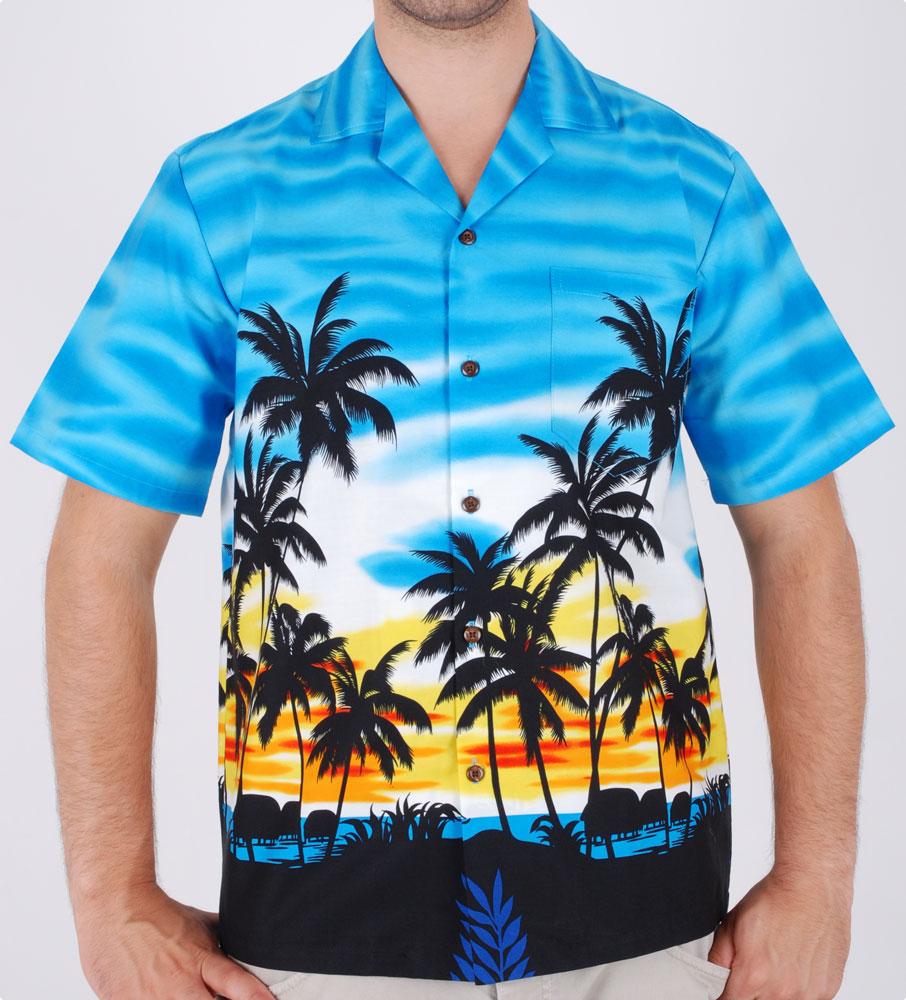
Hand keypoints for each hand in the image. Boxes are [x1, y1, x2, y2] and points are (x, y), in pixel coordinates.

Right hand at [74, 882, 272, 998]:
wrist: (115, 907)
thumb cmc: (156, 914)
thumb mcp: (197, 923)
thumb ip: (220, 940)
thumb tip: (247, 939)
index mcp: (201, 960)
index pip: (237, 985)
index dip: (256, 998)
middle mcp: (180, 983)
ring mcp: (152, 998)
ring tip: (190, 995)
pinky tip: (160, 997)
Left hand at [711, 869, 851, 999]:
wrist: (812, 887)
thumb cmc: (775, 900)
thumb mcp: (732, 924)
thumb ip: (718, 958)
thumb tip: (711, 979)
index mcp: (753, 976)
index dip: (724, 996)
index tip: (727, 988)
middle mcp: (781, 990)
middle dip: (749, 990)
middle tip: (753, 967)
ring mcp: (807, 993)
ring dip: (774, 990)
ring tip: (775, 962)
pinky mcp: (826, 990)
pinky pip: (806, 999)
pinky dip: (797, 988)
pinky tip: (795, 965)